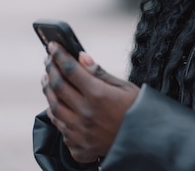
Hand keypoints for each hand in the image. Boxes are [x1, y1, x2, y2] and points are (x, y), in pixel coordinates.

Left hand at [42, 42, 138, 162]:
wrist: (147, 141)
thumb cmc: (138, 111)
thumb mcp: (124, 87)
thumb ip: (100, 73)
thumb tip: (82, 57)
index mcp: (98, 95)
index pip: (70, 70)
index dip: (59, 56)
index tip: (53, 46)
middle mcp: (86, 114)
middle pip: (58, 87)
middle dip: (51, 70)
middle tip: (48, 61)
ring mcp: (81, 132)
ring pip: (54, 109)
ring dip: (48, 92)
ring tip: (47, 80)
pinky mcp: (80, 147)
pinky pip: (61, 129)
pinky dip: (56, 116)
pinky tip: (56, 107)